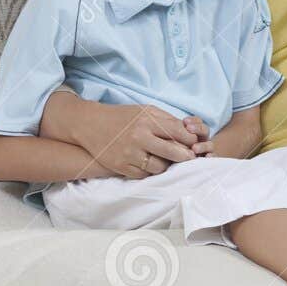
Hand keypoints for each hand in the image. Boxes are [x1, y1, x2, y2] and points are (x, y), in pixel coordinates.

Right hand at [86, 102, 201, 178]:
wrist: (91, 125)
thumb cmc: (123, 117)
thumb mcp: (145, 111)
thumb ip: (166, 120)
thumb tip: (188, 132)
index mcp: (147, 121)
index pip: (178, 133)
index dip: (190, 140)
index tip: (195, 143)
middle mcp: (139, 137)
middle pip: (172, 153)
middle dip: (185, 157)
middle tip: (190, 158)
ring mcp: (129, 154)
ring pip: (159, 167)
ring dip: (166, 165)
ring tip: (167, 160)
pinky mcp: (121, 166)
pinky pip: (144, 174)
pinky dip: (150, 171)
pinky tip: (150, 164)